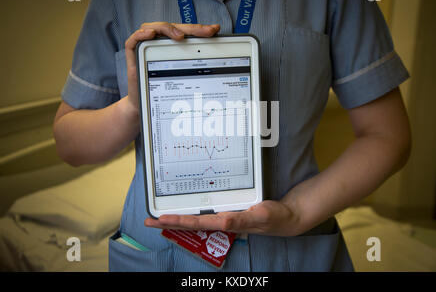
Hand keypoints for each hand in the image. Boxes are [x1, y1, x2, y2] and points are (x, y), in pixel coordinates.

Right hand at [123, 22, 220, 116]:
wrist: (142, 105)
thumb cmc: (162, 91)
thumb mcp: (184, 79)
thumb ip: (195, 68)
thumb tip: (216, 63)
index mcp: (172, 46)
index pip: (186, 32)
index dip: (200, 30)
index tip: (214, 30)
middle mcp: (158, 44)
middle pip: (173, 28)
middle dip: (191, 29)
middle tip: (204, 32)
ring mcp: (145, 48)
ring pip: (154, 28)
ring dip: (167, 29)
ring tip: (180, 36)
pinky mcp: (133, 55)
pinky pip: (134, 40)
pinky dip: (142, 35)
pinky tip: (151, 35)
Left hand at [144, 200, 301, 236]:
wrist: (285, 217)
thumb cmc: (272, 218)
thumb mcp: (259, 216)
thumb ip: (241, 220)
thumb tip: (223, 220)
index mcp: (226, 222)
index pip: (197, 223)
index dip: (178, 221)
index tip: (161, 219)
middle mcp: (222, 221)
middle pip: (191, 223)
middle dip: (170, 222)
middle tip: (150, 220)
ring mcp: (225, 218)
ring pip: (197, 219)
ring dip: (178, 218)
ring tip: (161, 217)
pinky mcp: (230, 213)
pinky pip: (207, 214)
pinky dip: (194, 212)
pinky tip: (188, 211)